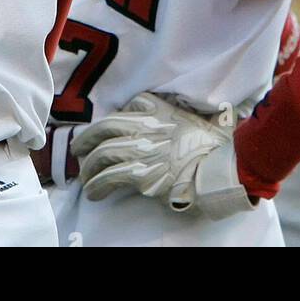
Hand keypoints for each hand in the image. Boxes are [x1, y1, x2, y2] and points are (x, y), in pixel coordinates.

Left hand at [70, 92, 253, 217]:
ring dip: (88, 167)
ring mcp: (141, 149)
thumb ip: (175, 117)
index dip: (112, 121)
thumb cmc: (213, 146)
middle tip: (78, 150)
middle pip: (104, 127)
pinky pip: (109, 178)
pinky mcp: (140, 174)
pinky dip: (96, 185)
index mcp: (158, 109)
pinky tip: (93, 192)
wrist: (221, 167)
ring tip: (84, 177)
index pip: (128, 108)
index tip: (104, 131)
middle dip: (86, 139)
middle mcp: (145, 126)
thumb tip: (170, 125)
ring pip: (102, 153)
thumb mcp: (194, 119)